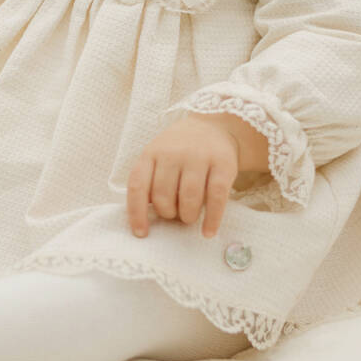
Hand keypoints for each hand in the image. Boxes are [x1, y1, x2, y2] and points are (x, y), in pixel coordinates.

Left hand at [126, 113, 241, 239]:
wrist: (213, 127)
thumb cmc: (179, 150)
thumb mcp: (157, 157)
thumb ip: (149, 182)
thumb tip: (145, 218)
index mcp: (152, 152)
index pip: (138, 185)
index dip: (137, 212)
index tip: (141, 233)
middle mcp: (173, 152)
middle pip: (164, 195)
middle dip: (167, 213)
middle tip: (174, 214)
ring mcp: (199, 157)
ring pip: (189, 198)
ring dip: (187, 216)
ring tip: (189, 218)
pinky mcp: (224, 164)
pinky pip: (216, 197)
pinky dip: (212, 219)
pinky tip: (208, 231)